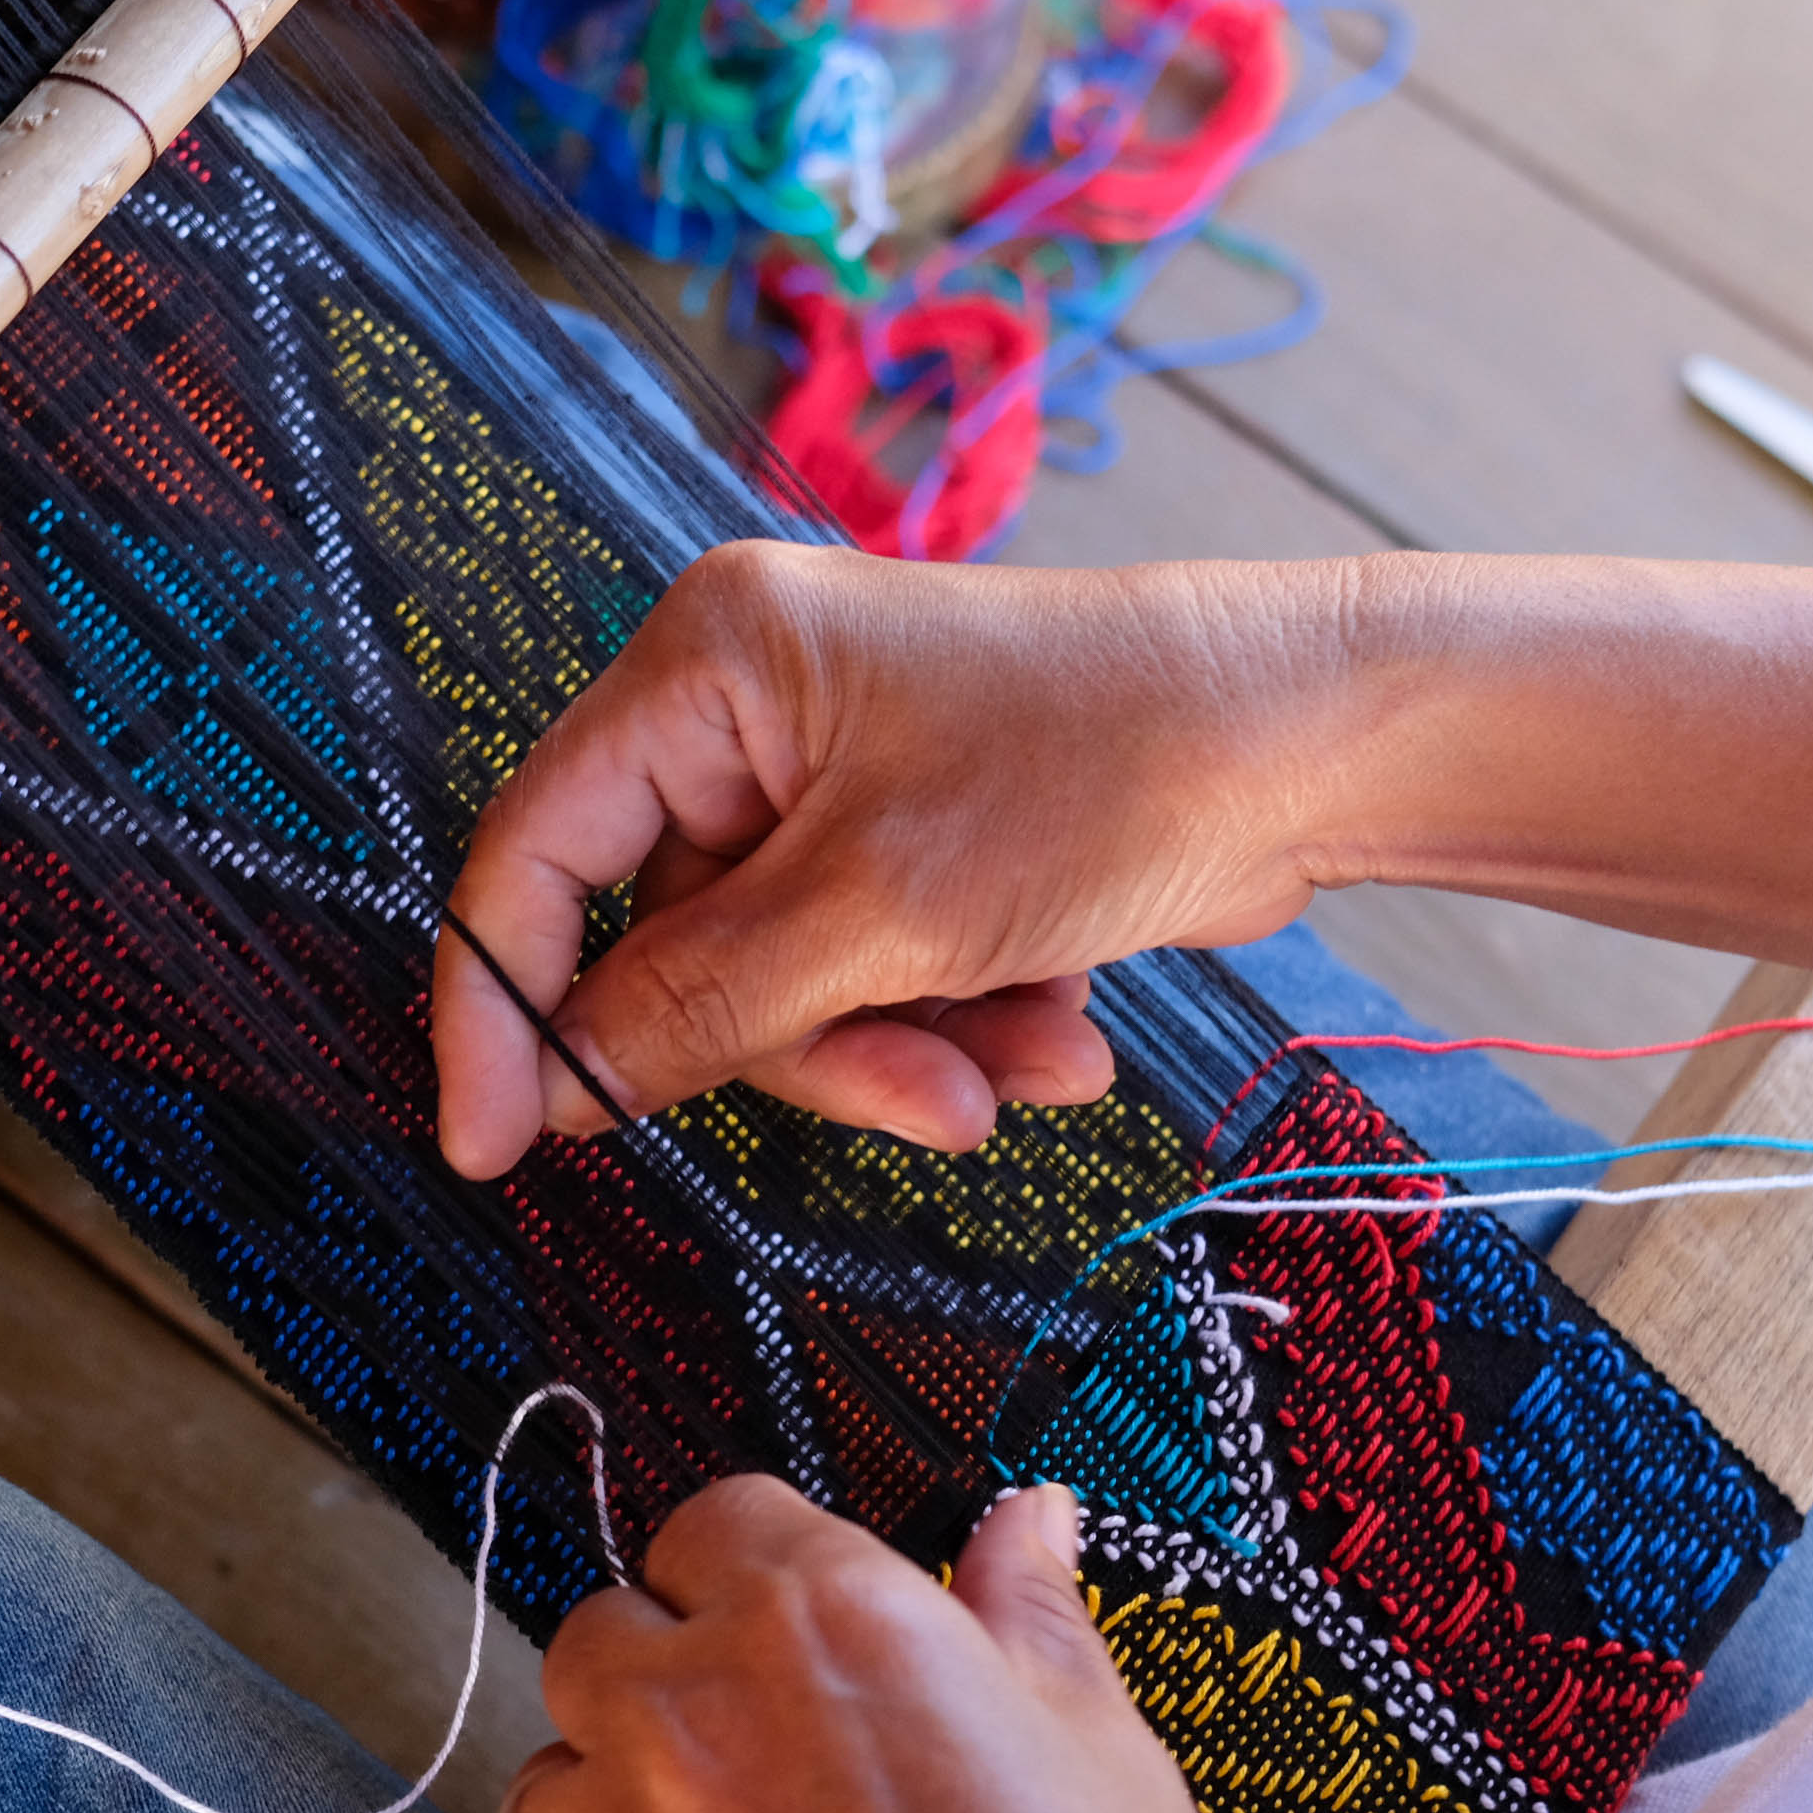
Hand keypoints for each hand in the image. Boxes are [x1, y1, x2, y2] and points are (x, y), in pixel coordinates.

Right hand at [433, 542, 1386, 1177]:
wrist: (1319, 745)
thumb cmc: (1112, 762)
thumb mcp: (882, 912)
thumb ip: (698, 1007)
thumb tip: (559, 1089)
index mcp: (709, 667)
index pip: (537, 850)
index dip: (503, 1004)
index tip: (493, 1146)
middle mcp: (754, 710)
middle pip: (677, 947)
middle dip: (806, 1047)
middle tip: (925, 1103)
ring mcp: (838, 778)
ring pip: (784, 988)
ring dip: (903, 1052)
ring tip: (1026, 1063)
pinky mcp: (916, 843)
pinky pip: (872, 979)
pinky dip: (956, 1026)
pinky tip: (1059, 1032)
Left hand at [493, 1477, 1390, 1812]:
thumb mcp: (1102, 1746)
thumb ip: (1027, 1617)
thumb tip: (1021, 1524)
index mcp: (814, 1620)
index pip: (709, 1528)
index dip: (748, 1585)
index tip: (788, 1642)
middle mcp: (684, 1720)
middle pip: (594, 1646)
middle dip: (656, 1693)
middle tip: (755, 1781)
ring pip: (542, 1801)